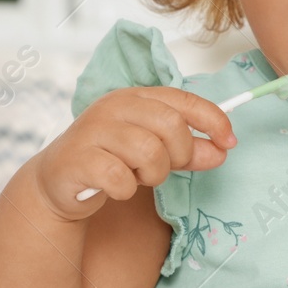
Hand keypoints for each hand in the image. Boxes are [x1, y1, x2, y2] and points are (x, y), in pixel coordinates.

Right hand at [31, 86, 236, 220]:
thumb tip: (222, 150)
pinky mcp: (79, 159)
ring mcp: (93, 130)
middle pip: (172, 126)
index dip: (213, 120)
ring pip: (150, 152)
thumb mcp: (154, 153)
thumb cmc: (110, 161)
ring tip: (136, 176)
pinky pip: (122, 179)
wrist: (58, 183)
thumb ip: (188, 150)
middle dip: (179, 155)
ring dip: (152, 175)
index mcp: (135, 97)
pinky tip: (114, 187)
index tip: (229, 142)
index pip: (183, 100)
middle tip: (164, 168)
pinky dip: (126, 190)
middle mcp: (113, 106)